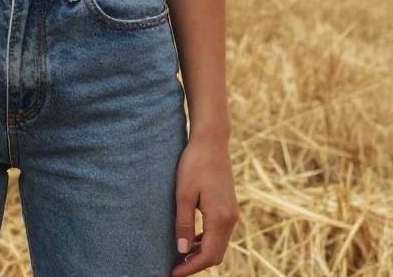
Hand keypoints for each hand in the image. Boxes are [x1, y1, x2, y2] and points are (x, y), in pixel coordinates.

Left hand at [171, 134, 239, 274]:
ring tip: (180, 257)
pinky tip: (191, 239)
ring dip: (201, 254)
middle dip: (196, 264)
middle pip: (216, 255)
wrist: (212, 142)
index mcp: (220, 218)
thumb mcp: (183, 193)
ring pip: (219, 245)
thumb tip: (182, 251)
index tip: (173, 273)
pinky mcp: (229, 207)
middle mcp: (231, 220)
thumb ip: (183, 223)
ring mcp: (232, 214)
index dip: (191, 268)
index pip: (208, 255)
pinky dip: (206, 242)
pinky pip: (219, 234)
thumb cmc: (194, 163)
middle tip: (174, 268)